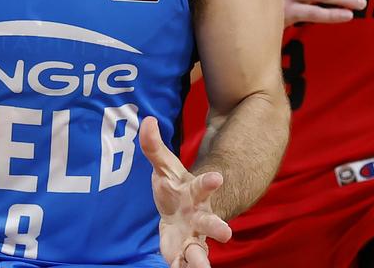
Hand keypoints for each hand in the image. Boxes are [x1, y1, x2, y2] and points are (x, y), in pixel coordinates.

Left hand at [140, 117, 230, 267]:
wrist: (182, 214)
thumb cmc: (175, 189)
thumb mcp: (164, 167)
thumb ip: (154, 146)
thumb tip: (147, 120)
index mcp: (195, 193)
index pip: (203, 185)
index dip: (209, 181)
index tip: (216, 178)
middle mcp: (199, 216)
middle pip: (211, 222)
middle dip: (218, 227)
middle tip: (226, 233)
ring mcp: (194, 236)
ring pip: (201, 249)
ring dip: (202, 259)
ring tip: (202, 267)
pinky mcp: (184, 253)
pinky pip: (185, 265)